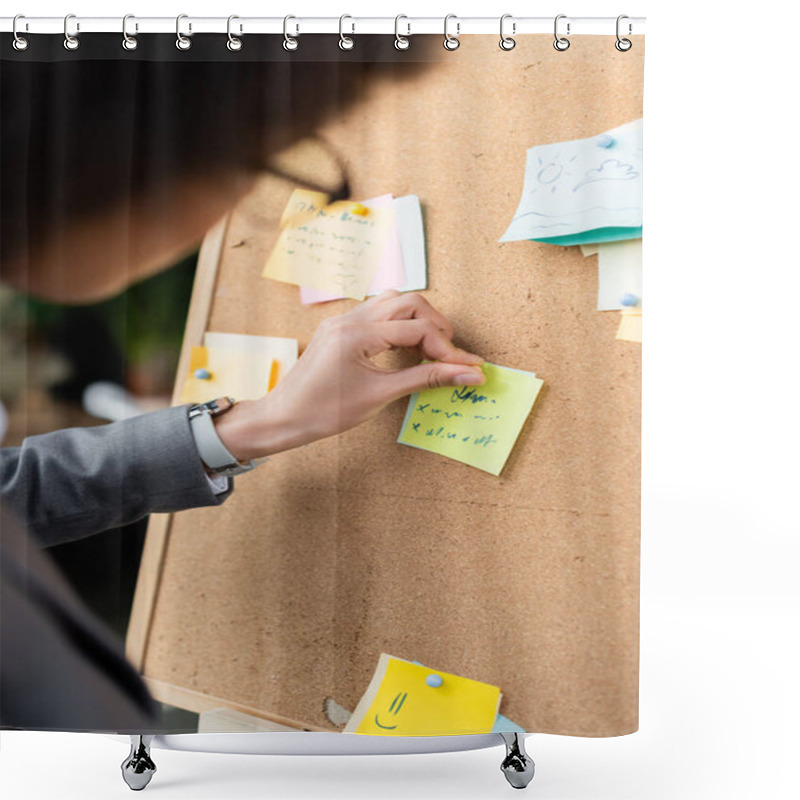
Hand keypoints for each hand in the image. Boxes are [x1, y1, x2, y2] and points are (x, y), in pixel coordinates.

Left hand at [214, 290, 484, 460]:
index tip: (470, 368)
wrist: (283, 417)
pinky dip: (398, 324)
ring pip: (391, 301)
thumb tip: (467, 374)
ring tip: (431, 349)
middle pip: (408, 302)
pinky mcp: (339, 328)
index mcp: (357, 333)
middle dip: (436, 326)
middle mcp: (350, 318)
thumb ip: (426, 378)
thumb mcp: (380, 395)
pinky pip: (376, 313)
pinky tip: (406, 347)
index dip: (449, 350)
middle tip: (451, 355)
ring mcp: (342, 320)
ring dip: (417, 320)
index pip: (417, 329)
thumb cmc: (325, 412)